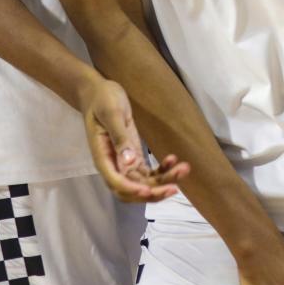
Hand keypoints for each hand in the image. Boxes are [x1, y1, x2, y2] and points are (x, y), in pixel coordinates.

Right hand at [81, 78, 189, 202]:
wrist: (99, 92)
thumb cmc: (103, 99)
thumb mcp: (112, 113)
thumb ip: (119, 137)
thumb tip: (129, 162)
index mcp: (102, 157)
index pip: (116, 182)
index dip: (132, 190)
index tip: (149, 190)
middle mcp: (112, 165)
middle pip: (131, 189)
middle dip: (153, 192)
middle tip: (175, 188)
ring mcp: (123, 162)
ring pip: (142, 182)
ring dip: (163, 181)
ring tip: (183, 169)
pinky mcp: (132, 156)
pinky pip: (147, 172)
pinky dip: (161, 170)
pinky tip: (173, 159)